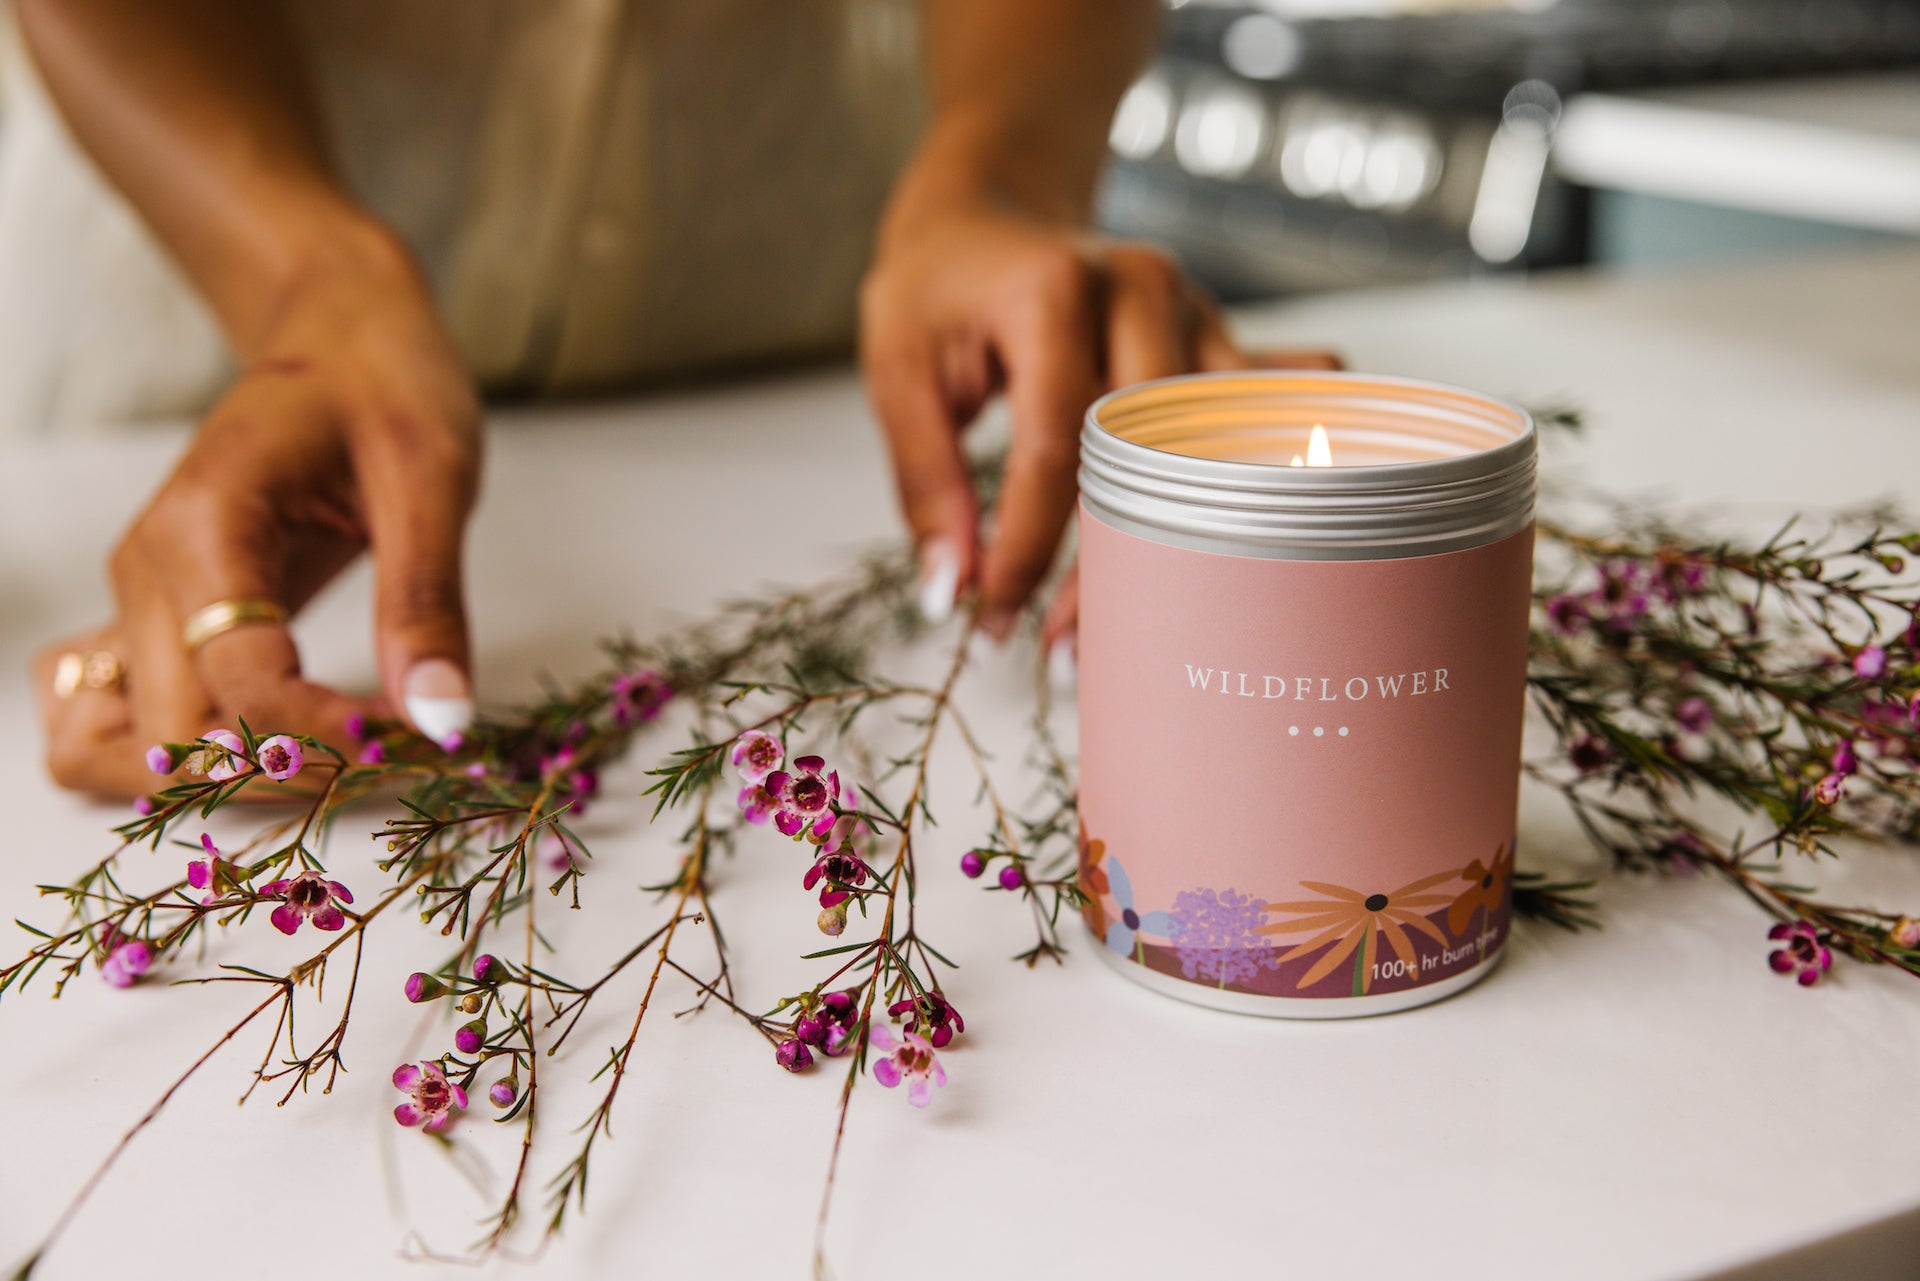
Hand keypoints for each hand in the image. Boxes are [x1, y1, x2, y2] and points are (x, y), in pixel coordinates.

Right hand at [36, 248, 481, 795]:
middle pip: (172, 742)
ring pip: (124, 751)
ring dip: (221, 786)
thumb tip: (442, 721)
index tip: (425, 740)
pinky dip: (191, 762)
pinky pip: (124, 726)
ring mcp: (140, 602)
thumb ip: (428, 603)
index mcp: (203, 528)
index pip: (244, 689)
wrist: (337, 327)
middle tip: (398, 756)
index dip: (333, 739)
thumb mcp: (431, 478)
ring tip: (338, 762)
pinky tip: (285, 745)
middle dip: (287, 776)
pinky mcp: (160, 621)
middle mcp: (147, 574)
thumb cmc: (384, 383)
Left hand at [861, 197, 1255, 640]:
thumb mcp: (898, 369)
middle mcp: (1143, 291)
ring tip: (1135, 622)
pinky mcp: (1224, 338)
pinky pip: (1272, 411)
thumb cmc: (939, 290)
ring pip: (1216, 451)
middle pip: (1148, 461)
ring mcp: (1198, 310)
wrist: (992, 212)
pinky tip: (1244, 543)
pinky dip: (1266, 474)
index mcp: (1055, 291)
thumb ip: (925, 480)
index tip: (994, 623)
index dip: (1026, 551)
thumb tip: (950, 592)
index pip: (1055, 451)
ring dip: (1183, 545)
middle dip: (1107, 570)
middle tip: (1061, 654)